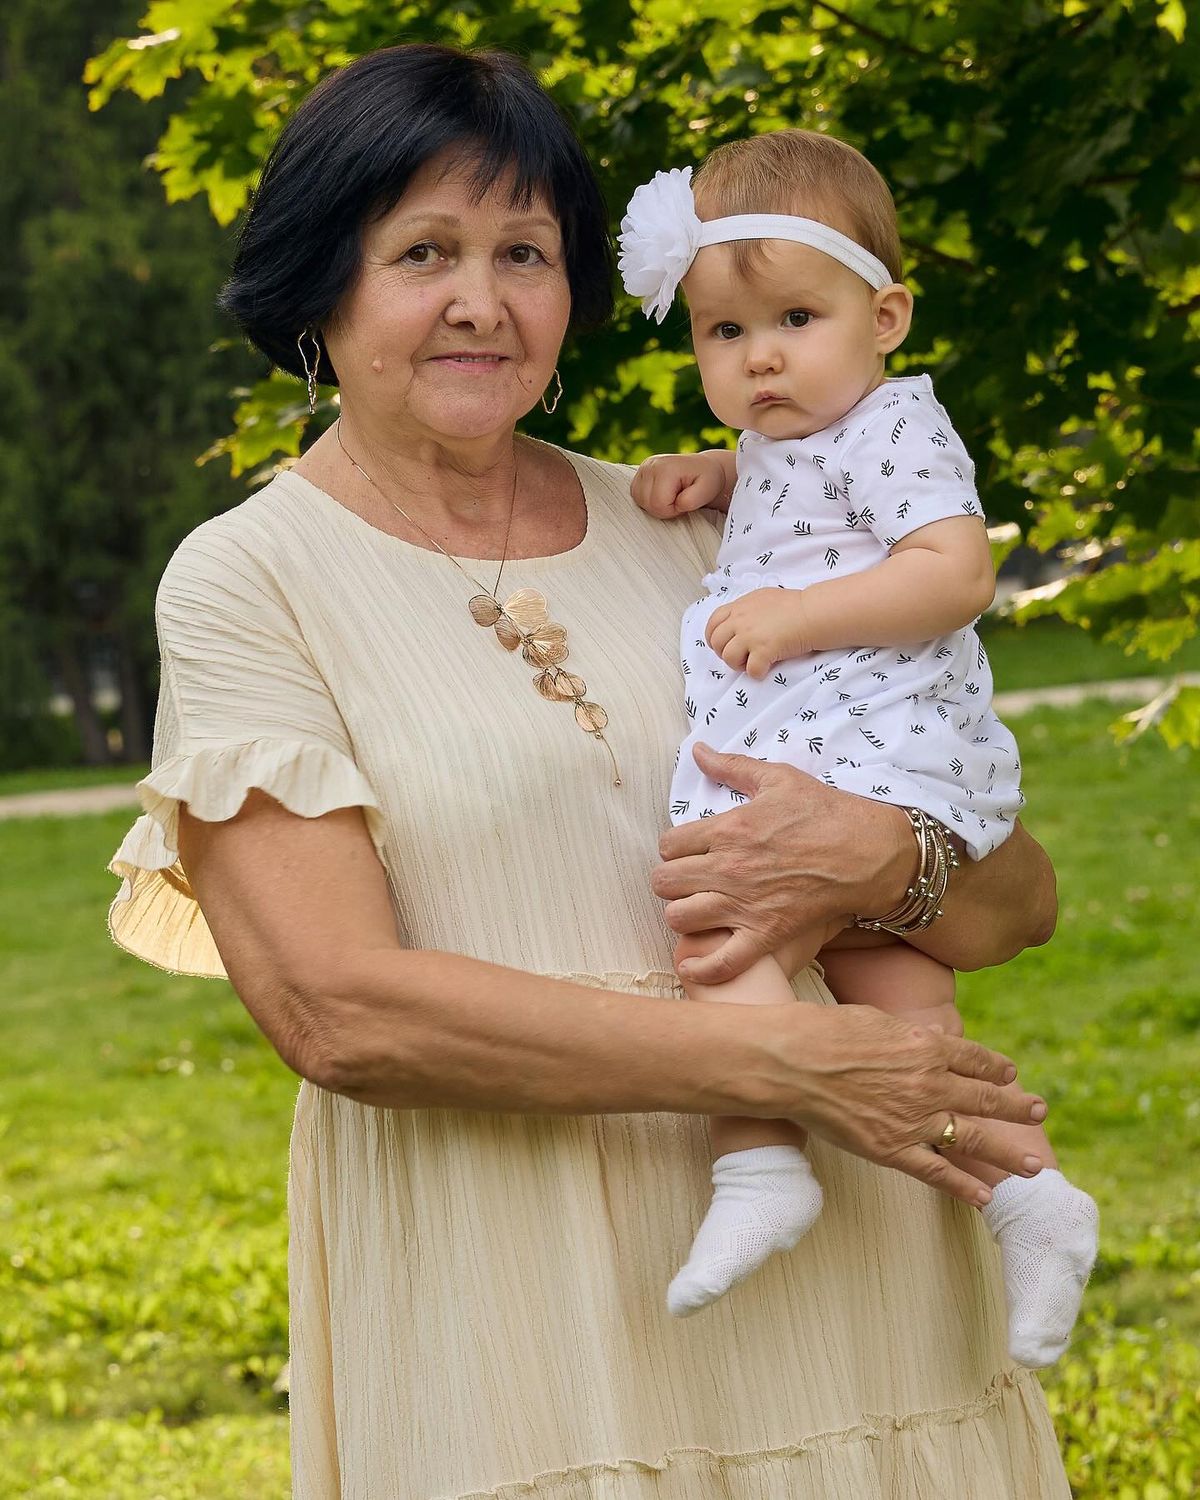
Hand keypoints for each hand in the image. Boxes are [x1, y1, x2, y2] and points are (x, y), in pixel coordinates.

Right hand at [631, 451, 730, 518]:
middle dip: (664, 509)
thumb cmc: (707, 480)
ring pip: (639, 501)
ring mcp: (643, 468)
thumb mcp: (707, 490)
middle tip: (679, 499)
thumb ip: (693, 500)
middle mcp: (650, 465)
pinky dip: (649, 500)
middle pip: (647, 504)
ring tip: (671, 496)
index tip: (684, 502)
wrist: (703, 468)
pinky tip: (662, 494)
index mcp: (666, 468)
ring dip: (656, 505)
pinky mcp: (639, 473)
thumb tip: (678, 504)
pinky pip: (636, 496)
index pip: (658, 504)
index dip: (672, 510)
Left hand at [652, 743, 913, 982]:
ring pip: (679, 918)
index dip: (673, 848)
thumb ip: (732, 766)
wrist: (869, 852)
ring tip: (696, 909)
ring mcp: (746, 905)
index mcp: (728, 830)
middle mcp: (729, 869)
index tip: (687, 851)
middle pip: (664, 882)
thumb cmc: (825, 812)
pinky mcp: (767, 934)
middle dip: (671, 880)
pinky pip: (721, 963)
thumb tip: (697, 749)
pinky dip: (701, 968)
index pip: (668, 845)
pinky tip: (693, 964)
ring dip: (683, 915)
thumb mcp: (778, 778)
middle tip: (688, 880)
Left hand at [706, 587, 809, 677]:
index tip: (722, 645)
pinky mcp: (764, 650)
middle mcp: (741, 620)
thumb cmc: (794, 605)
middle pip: (717, 643)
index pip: (713, 623)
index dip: (714, 637)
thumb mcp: (764, 598)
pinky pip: (751, 670)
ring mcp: (750, 635)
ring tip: (753, 662)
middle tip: (741, 656)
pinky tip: (766, 667)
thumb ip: (747, 609)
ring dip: (740, 664)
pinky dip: (758, 673)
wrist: (812, 613)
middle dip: (726, 653)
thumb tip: (739, 621)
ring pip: (728, 658)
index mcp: (740, 607)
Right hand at [759, 1001, 1048, 1205]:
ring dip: (1007, 1152)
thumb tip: (932, 1037)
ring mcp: (914, 1120)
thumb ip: (909, 1034)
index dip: (995, 1068)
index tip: (1010, 1074)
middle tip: (1040, 1111)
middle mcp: (930, 1084)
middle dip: (1016, 1107)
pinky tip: (985, 1196)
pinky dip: (963, 1186)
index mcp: (926, 1046)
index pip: (973, 1059)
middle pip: (985, 1099)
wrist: (792, 1063)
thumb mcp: (875, 1020)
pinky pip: (936, 1172)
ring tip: (1033, 1165)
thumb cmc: (825, 1032)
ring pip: (973, 1139)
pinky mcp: (892, 1150)